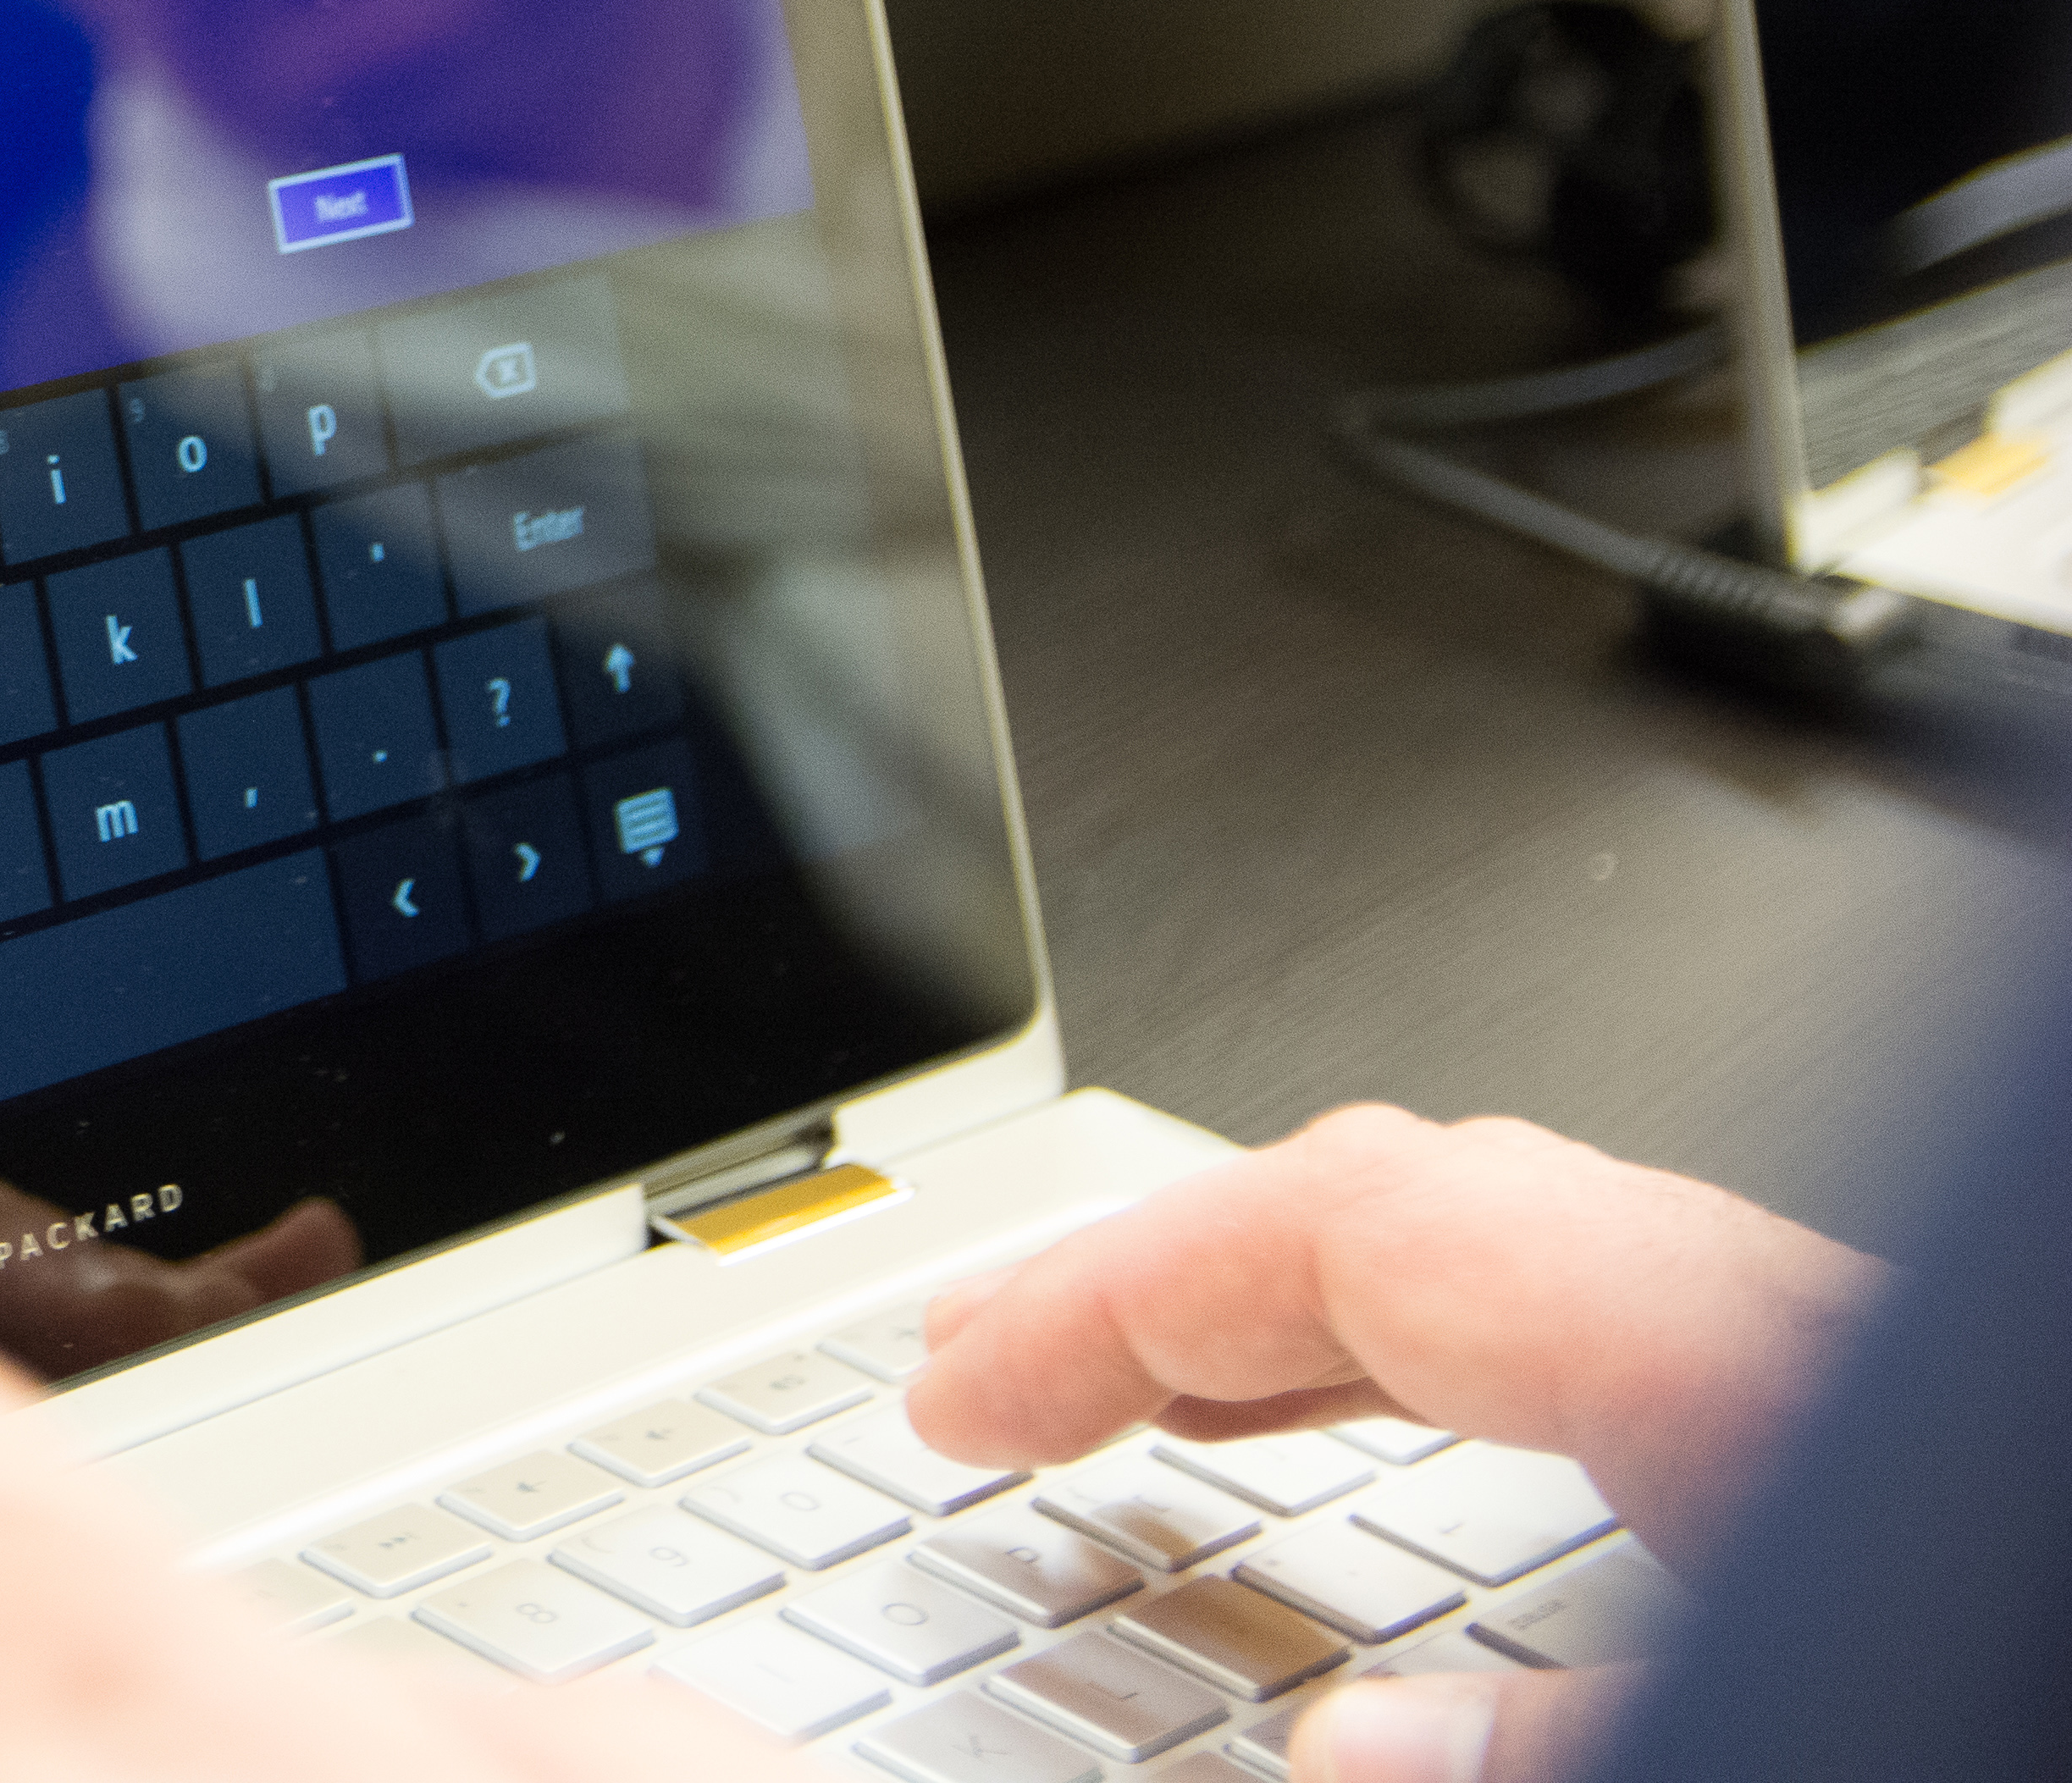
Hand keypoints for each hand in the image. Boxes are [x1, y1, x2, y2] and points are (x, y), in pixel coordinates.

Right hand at [906, 1108, 1878, 1782]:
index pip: (1320, 1234)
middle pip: (1360, 1202)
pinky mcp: (1790, 1358)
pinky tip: (1299, 1401)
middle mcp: (1719, 1282)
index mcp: (1698, 1337)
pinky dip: (1373, 1325)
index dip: (1100, 1302)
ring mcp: (1759, 1303)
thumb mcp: (1752, 1703)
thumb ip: (1541, 1733)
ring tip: (1100, 1384)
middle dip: (1132, 1276)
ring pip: (1442, 1225)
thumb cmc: (2002, 1634)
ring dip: (1240, 1292)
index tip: (962, 1394)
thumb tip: (1334, 1753)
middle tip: (972, 1372)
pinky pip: (1528, 1281)